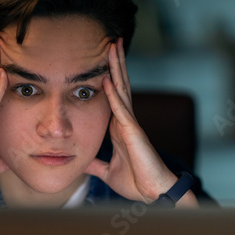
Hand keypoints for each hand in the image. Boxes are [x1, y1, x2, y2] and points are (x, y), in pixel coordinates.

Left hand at [85, 39, 179, 203]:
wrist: (152, 194)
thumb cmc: (135, 181)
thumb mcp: (107, 171)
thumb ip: (95, 164)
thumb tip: (81, 163)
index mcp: (119, 127)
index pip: (113, 95)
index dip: (110, 76)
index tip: (104, 59)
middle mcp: (125, 121)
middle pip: (120, 85)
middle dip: (115, 63)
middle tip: (111, 41)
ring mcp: (130, 124)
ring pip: (122, 90)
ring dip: (116, 68)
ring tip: (113, 46)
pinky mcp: (133, 132)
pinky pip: (121, 110)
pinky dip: (113, 94)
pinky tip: (107, 79)